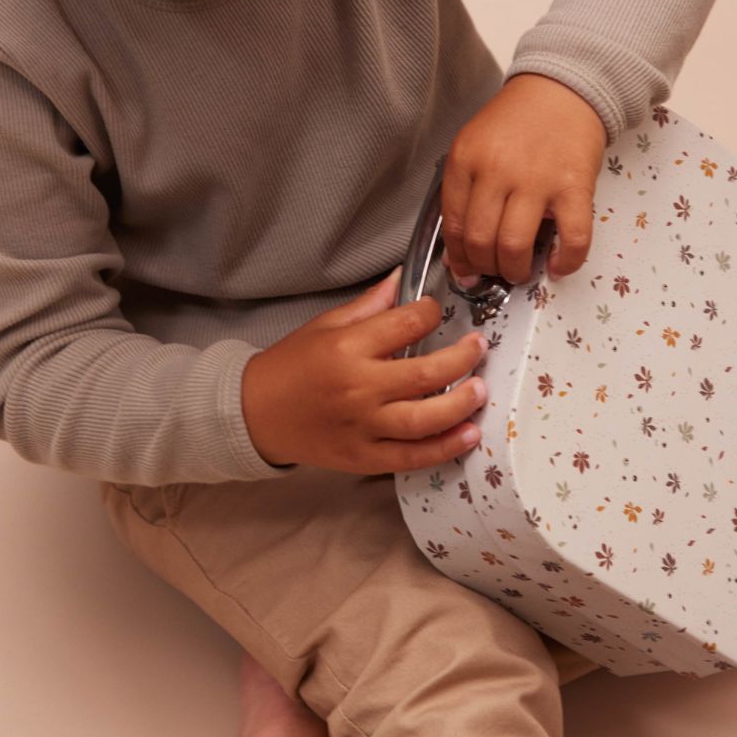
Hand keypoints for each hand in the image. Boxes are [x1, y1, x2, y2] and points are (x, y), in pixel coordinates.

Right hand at [241, 266, 489, 472]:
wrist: (255, 413)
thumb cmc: (291, 365)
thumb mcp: (325, 325)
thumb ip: (370, 305)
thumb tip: (403, 278)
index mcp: (347, 348)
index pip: (405, 325)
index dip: (430, 313)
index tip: (436, 311)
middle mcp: (357, 388)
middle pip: (425, 374)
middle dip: (462, 358)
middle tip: (478, 348)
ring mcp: (362, 427)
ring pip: (424, 419)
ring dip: (461, 405)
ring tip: (480, 390)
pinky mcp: (363, 458)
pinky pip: (412, 457)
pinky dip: (444, 448)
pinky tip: (468, 435)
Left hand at [440, 73, 606, 285]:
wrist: (563, 88)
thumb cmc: (518, 120)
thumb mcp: (474, 145)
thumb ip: (463, 191)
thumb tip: (460, 250)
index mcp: (467, 159)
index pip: (453, 224)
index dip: (458, 257)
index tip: (464, 269)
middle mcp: (498, 170)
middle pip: (481, 240)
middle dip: (484, 267)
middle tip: (492, 270)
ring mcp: (537, 179)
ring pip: (515, 246)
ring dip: (514, 270)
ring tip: (519, 270)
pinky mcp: (575, 186)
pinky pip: (572, 238)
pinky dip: (566, 262)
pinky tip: (557, 265)